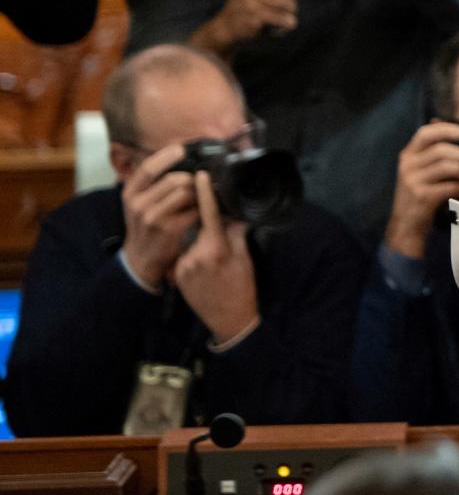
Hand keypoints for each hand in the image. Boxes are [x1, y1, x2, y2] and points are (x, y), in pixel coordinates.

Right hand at [120, 144, 197, 288]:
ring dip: (199, 193)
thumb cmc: (145, 226)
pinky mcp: (170, 229)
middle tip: (201, 180)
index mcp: (130, 193)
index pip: (148, 168)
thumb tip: (175, 158)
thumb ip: (152, 184)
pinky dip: (203, 207)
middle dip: (193, 178)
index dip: (166, 156)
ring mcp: (153, 217)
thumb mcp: (138, 202)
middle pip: (175, 179)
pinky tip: (204, 209)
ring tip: (203, 195)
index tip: (182, 148)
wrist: (141, 258)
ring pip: (186, 193)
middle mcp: (138, 203)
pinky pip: (194, 210)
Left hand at [174, 171, 258, 345]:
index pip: (208, 213)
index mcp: (216, 248)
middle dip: (209, 226)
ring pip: (192, 241)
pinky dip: (195, 256)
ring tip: (216, 262)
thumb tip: (234, 214)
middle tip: (223, 237)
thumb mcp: (244, 259)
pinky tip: (206, 270)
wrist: (228, 320)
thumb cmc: (242, 289)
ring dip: (202, 243)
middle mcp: (196, 254)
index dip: (203, 193)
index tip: (200, 174)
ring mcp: (184, 265)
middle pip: (200, 227)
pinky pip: (186, 255)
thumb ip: (236, 234)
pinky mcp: (178, 274)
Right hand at [385, 121, 458, 259]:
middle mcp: (408, 165)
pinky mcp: (423, 197)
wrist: (406, 224)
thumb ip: (430, 152)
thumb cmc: (418, 194)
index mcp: (407, 155)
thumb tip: (449, 129)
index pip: (425, 133)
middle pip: (441, 150)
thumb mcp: (417, 170)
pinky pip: (450, 186)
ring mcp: (413, 181)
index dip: (445, 129)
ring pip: (448, 167)